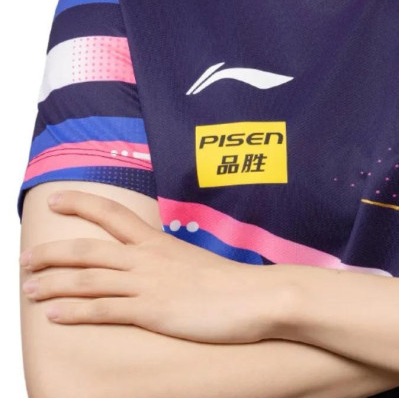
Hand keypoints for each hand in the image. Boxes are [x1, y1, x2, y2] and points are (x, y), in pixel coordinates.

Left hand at [20, 189, 292, 343]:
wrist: (257, 296)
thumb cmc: (232, 284)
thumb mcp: (196, 264)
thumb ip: (171, 263)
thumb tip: (160, 268)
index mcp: (158, 242)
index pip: (113, 214)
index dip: (81, 204)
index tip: (55, 199)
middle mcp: (147, 258)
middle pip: (88, 248)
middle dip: (51, 254)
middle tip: (24, 259)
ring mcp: (148, 283)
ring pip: (88, 278)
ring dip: (53, 284)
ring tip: (27, 290)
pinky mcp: (151, 310)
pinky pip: (104, 310)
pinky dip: (75, 312)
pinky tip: (54, 316)